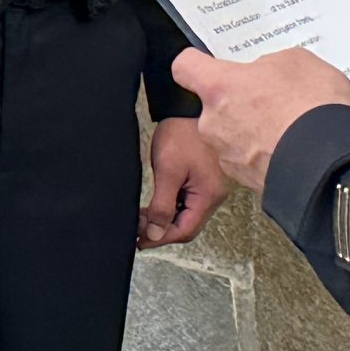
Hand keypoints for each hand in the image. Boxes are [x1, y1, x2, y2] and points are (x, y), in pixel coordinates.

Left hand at [139, 116, 228, 246]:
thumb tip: (154, 233)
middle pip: (186, 226)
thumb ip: (162, 205)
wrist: (187, 109)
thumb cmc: (180, 135)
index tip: (139, 241)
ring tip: (140, 219)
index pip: (185, 230)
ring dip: (163, 221)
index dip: (161, 238)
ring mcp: (209, 190)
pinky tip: (153, 208)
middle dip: (161, 231)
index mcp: (209, 196)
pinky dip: (169, 209)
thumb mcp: (167, 171)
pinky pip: (186, 205)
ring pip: (185, 217)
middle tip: (136, 230)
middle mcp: (213, 197)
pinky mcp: (202, 183)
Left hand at [172, 47, 349, 192]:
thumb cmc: (312, 109)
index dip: (196, 63)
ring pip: (231, 134)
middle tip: (269, 99)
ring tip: (287, 125)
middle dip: (237, 101)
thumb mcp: (297, 62)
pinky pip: (248, 159)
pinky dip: (264, 153)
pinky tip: (290, 147)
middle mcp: (213, 122)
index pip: (185, 67)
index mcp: (219, 87)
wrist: (331, 165)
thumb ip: (269, 64)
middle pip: (213, 105)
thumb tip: (265, 74)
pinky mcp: (245, 181)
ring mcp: (227, 154)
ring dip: (251, 129)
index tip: (207, 64)